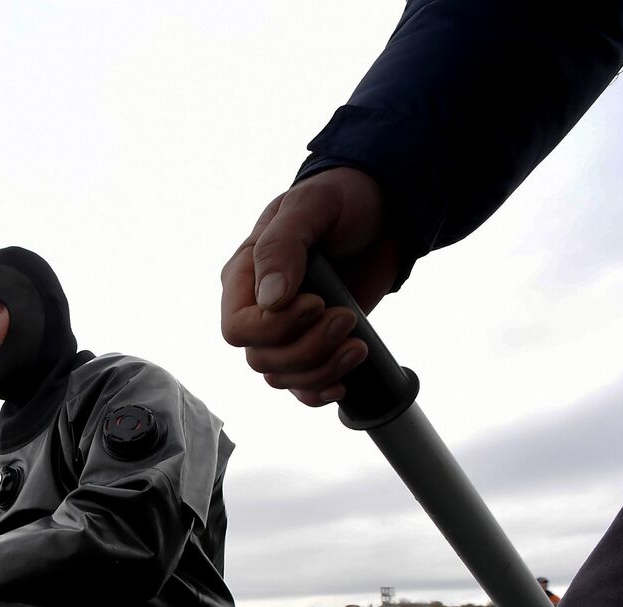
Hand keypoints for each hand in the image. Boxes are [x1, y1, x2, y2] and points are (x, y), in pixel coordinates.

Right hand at [219, 167, 400, 405]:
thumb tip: (270, 299)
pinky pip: (301, 387)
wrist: (384, 209)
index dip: (276, 327)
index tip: (317, 302)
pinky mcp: (314, 343)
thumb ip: (282, 247)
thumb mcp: (311, 206)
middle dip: (309, 348)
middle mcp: (258, 308)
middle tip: (346, 317)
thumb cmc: (341, 198)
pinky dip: (320, 391)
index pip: (238, 328)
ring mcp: (286, 330)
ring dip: (323, 369)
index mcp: (245, 276)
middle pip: (262, 358)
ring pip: (282, 377)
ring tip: (358, 343)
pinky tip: (344, 381)